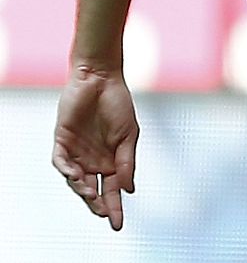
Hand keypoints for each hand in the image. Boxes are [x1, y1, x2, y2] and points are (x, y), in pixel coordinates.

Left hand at [53, 67, 138, 230]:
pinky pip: (60, 162)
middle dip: (98, 205)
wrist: (100, 79)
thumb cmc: (118, 104)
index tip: (118, 225)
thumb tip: (129, 189)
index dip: (115, 207)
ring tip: (92, 194)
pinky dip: (66, 171)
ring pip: (75, 180)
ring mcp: (76, 153)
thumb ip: (128, 161)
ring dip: (82, 189)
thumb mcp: (129, 134)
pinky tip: (76, 176)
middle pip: (93, 190)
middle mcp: (92, 161)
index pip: (112, 190)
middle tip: (105, 216)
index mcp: (111, 161)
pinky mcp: (62, 142)